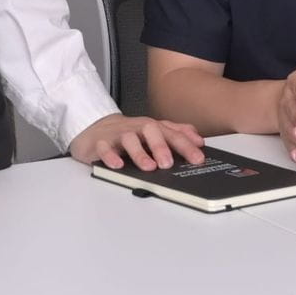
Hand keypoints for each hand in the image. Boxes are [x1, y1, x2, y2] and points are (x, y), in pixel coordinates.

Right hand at [70, 111, 207, 171]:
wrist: (96, 129)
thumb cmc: (130, 134)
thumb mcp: (155, 132)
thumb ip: (177, 133)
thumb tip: (199, 140)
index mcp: (152, 127)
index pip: (172, 133)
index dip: (186, 145)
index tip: (198, 158)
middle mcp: (137, 129)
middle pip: (151, 130)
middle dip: (161, 146)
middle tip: (169, 163)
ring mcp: (118, 135)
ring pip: (129, 139)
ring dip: (139, 153)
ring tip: (149, 167)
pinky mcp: (100, 143)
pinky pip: (104, 148)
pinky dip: (110, 156)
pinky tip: (118, 166)